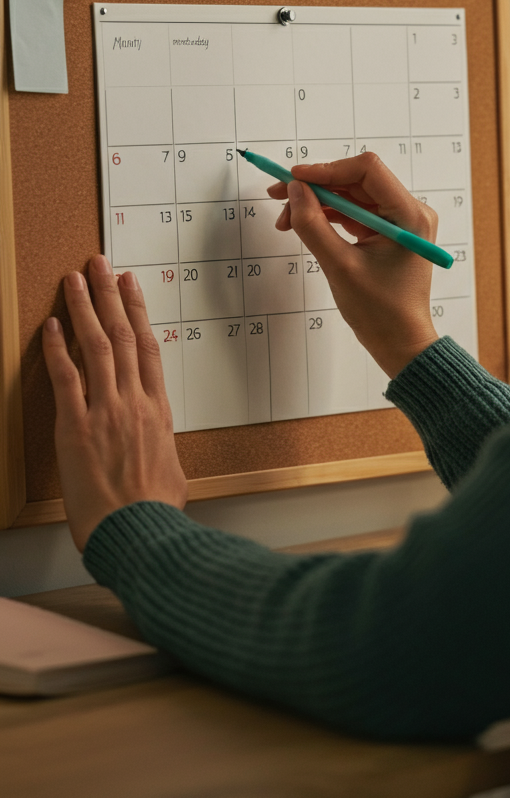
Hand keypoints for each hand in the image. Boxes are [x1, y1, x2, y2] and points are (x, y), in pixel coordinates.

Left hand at [42, 255, 186, 551]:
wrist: (140, 531)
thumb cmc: (156, 509)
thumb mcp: (169, 469)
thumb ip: (160, 448)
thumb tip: (156, 447)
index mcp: (158, 410)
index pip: (148, 348)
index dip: (138, 312)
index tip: (132, 287)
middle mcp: (135, 402)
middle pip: (122, 336)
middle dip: (111, 297)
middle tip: (101, 266)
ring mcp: (106, 410)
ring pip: (97, 347)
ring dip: (85, 309)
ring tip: (75, 280)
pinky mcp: (78, 427)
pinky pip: (66, 378)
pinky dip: (58, 349)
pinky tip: (52, 325)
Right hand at [268, 154, 438, 377]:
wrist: (400, 343)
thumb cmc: (381, 312)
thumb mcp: (340, 266)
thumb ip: (314, 225)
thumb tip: (293, 190)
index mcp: (409, 215)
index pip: (368, 170)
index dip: (327, 169)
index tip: (293, 178)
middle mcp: (409, 212)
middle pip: (357, 180)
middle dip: (316, 187)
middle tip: (278, 196)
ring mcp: (398, 222)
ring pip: (351, 196)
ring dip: (318, 203)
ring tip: (285, 219)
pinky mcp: (386, 233)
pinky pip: (354, 213)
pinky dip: (328, 216)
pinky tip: (303, 224)